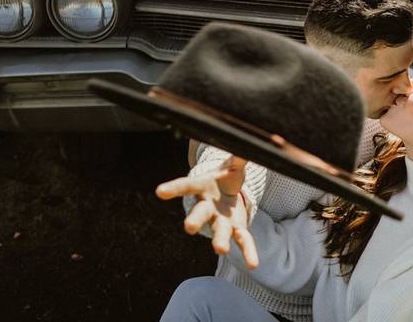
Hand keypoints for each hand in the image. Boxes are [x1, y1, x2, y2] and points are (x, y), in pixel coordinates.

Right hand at [156, 155, 258, 269]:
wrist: (230, 194)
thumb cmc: (226, 177)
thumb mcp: (232, 165)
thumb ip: (238, 158)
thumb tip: (246, 147)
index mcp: (203, 187)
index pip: (186, 186)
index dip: (174, 188)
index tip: (159, 191)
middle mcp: (208, 207)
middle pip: (199, 214)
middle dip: (194, 220)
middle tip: (188, 227)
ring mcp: (221, 221)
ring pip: (219, 231)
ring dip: (220, 240)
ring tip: (220, 250)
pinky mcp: (236, 229)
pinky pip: (243, 241)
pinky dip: (248, 252)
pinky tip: (253, 265)